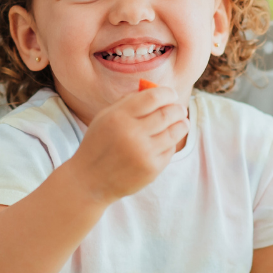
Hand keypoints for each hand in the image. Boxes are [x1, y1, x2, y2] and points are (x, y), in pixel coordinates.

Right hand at [68, 86, 187, 204]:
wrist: (90, 181)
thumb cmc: (99, 143)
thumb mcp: (105, 117)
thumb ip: (129, 101)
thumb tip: (157, 90)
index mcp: (119, 116)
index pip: (153, 97)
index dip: (167, 93)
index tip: (171, 94)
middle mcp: (132, 134)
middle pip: (168, 113)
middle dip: (178, 109)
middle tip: (180, 109)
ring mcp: (143, 153)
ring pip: (174, 132)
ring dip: (182, 124)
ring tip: (182, 122)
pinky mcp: (151, 169)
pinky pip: (170, 150)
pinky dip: (170, 143)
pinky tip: (165, 142)